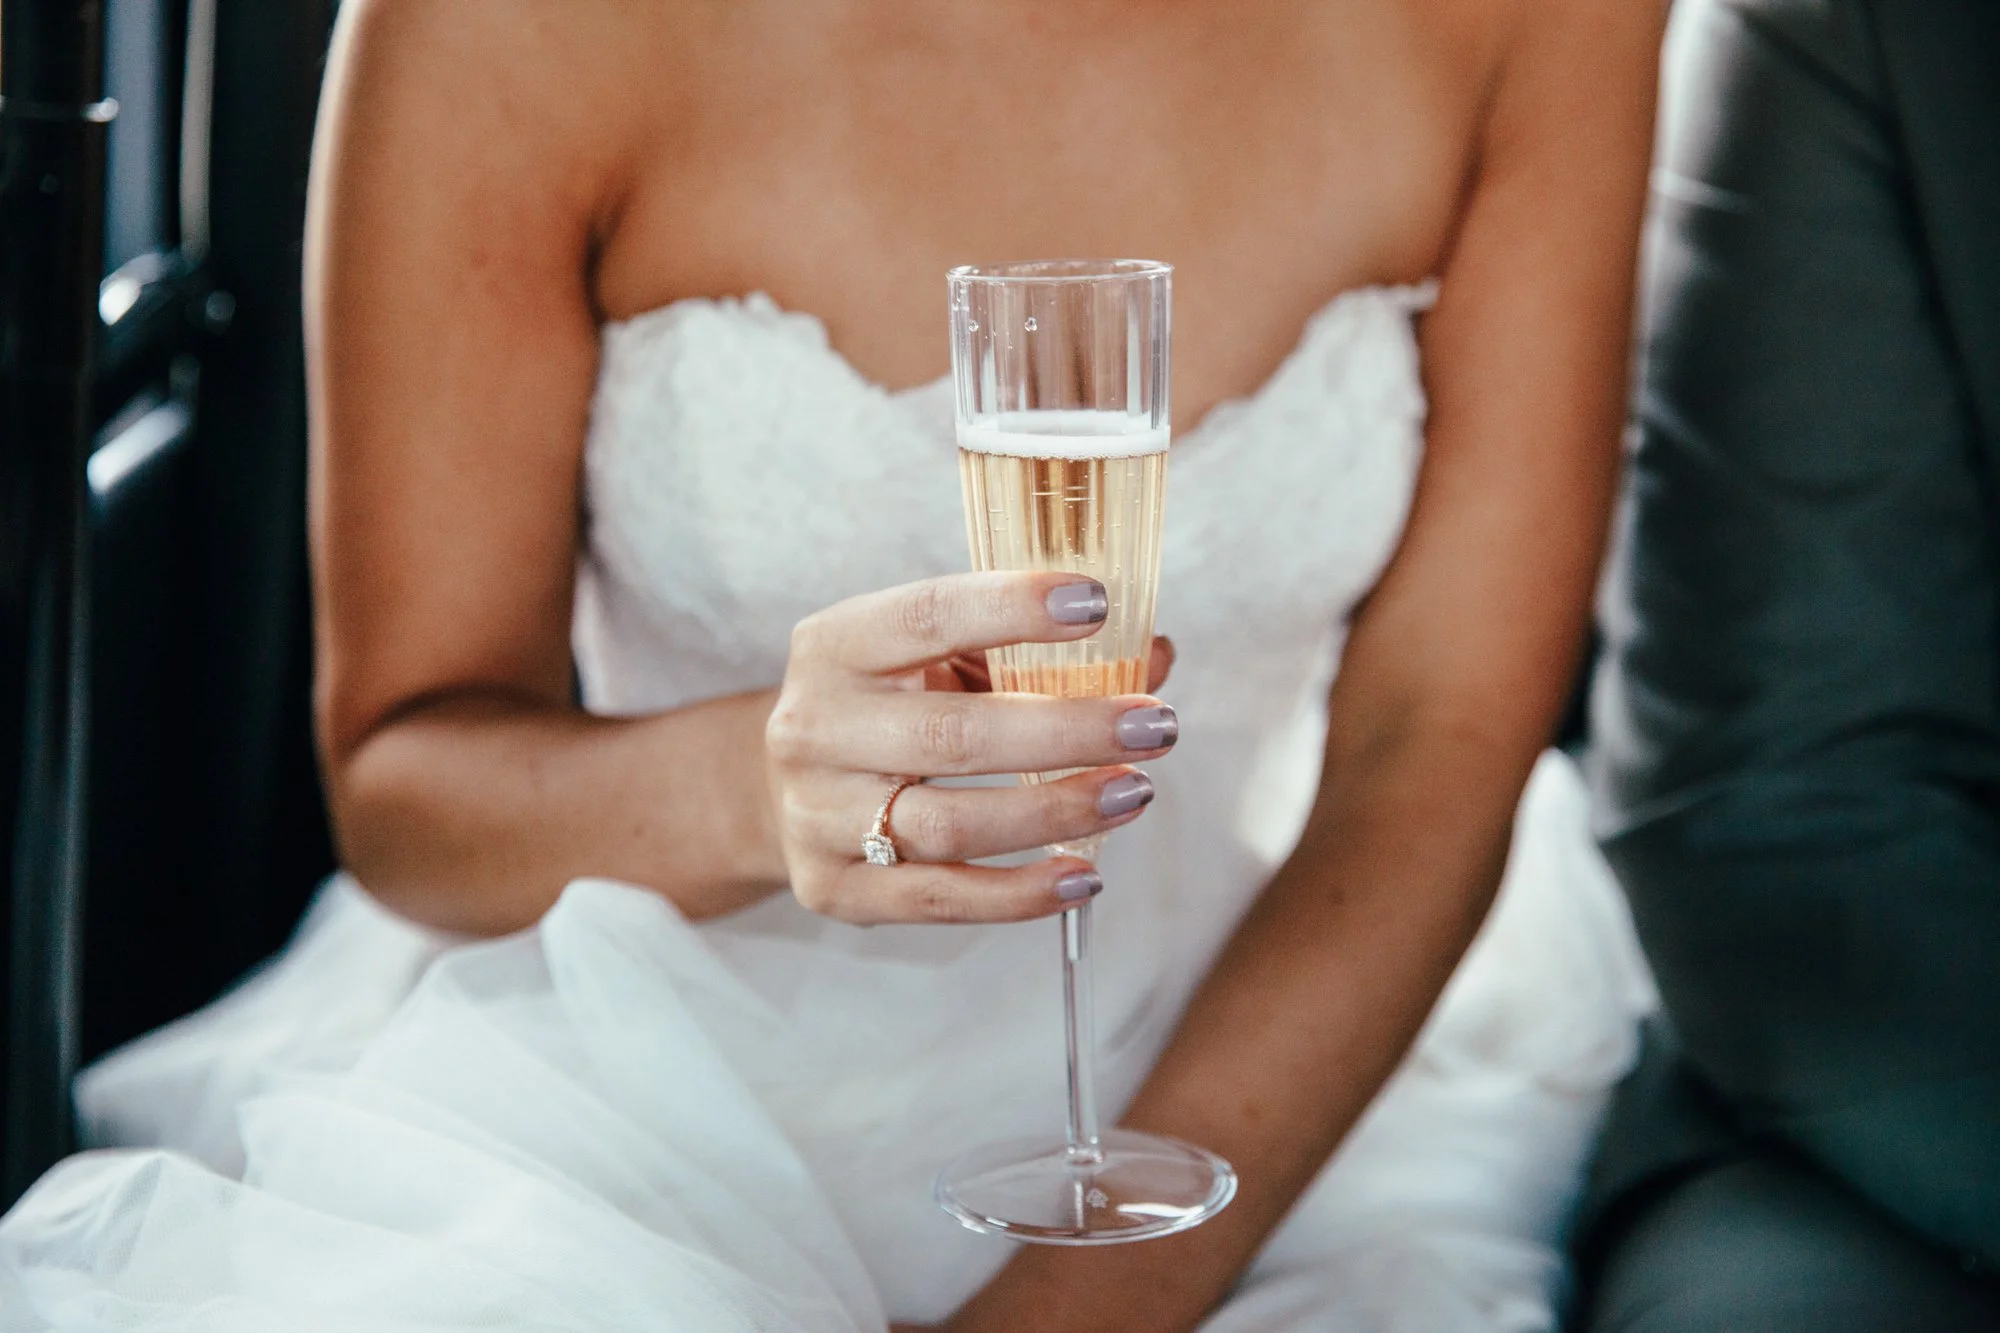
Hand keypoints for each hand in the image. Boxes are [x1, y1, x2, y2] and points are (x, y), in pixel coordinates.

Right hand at [766, 571, 1176, 924]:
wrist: (784, 790)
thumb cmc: (888, 708)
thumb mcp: (938, 657)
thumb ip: (1033, 653)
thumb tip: (1151, 656)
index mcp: (835, 645)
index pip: (925, 616)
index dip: (1011, 608)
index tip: (1096, 604)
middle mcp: (813, 727)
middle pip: (952, 735)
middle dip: (1068, 730)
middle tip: (1155, 726)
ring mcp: (817, 814)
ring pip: (950, 824)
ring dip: (1056, 812)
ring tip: (1133, 793)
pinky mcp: (834, 887)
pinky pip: (939, 898)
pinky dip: (1019, 892)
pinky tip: (1083, 874)